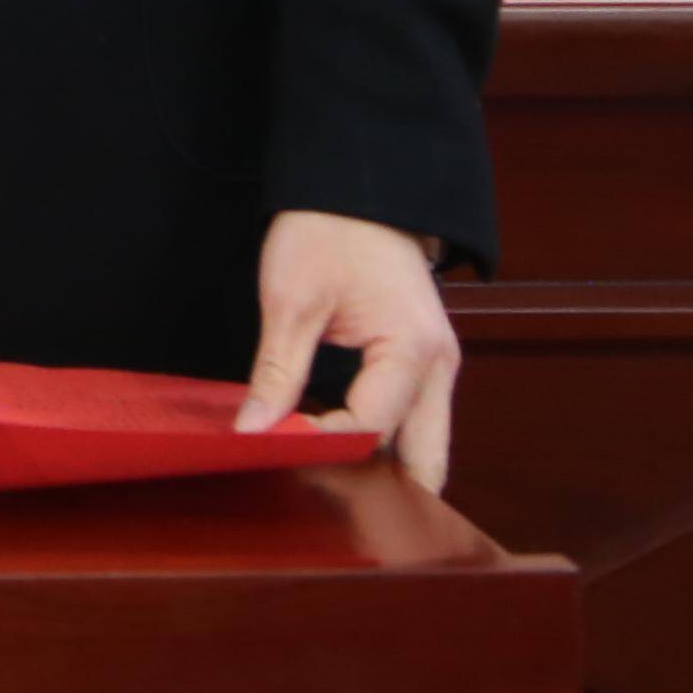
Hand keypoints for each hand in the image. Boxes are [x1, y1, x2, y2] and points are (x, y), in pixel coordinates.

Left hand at [232, 207, 462, 492]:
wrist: (358, 190)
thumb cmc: (327, 231)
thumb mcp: (291, 300)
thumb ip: (277, 373)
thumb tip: (253, 432)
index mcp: (414, 349)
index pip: (371, 427)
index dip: (323, 446)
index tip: (275, 449)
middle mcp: (440, 367)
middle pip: (424, 460)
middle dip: (381, 489)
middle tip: (322, 502)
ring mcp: (437, 368)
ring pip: (422, 447)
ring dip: (383, 471)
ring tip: (327, 486)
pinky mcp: (421, 365)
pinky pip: (411, 423)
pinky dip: (383, 446)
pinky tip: (340, 458)